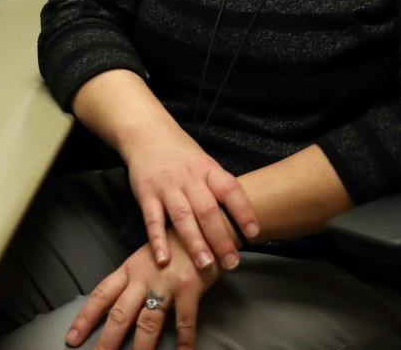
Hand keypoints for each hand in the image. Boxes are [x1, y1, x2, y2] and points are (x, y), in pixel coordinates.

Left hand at [66, 237, 217, 349]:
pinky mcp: (189, 287)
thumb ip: (132, 278)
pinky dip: (184, 341)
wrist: (204, 223)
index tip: (72, 337)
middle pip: (120, 314)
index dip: (85, 318)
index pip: (101, 296)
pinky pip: (184, 321)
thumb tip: (115, 304)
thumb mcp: (147, 256)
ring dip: (141, 348)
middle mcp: (143, 277)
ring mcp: (166, 283)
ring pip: (148, 322)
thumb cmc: (175, 243)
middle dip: (107, 341)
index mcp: (129, 269)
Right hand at [119, 123, 259, 273]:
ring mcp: (167, 187)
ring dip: (195, 243)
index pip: (230, 189)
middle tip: (232, 262)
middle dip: (221, 238)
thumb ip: (218, 188)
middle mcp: (189, 178)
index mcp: (208, 169)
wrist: (147, 134)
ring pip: (182, 217)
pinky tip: (164, 259)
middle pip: (207, 210)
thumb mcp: (205, 163)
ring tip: (205, 265)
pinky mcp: (146, 195)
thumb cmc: (182, 154)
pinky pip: (153, 220)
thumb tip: (242, 218)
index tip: (254, 232)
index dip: (243, 210)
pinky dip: (158, 241)